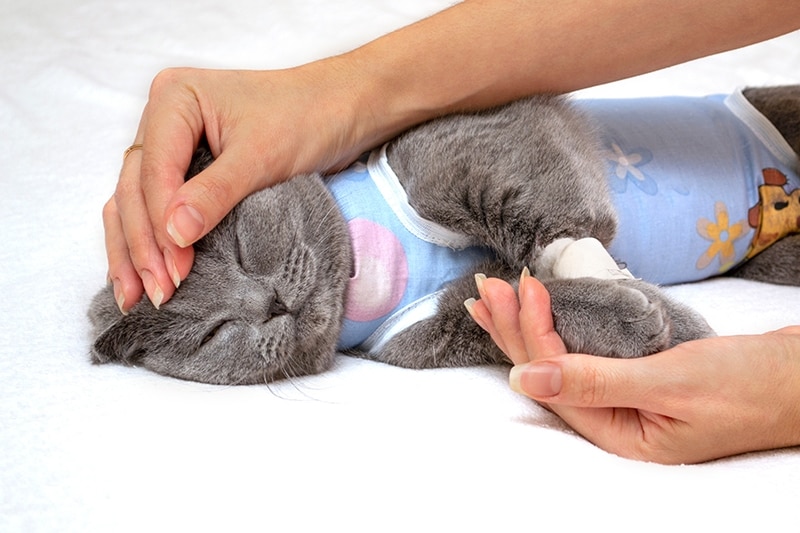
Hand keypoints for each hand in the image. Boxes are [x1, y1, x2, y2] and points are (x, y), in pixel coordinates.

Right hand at [105, 62, 373, 311]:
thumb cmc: (307, 118)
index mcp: (174, 98)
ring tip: (134, 297)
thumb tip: (174, 234)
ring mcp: (170, 142)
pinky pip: (153, 205)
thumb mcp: (262, 157)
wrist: (340, 108)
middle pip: (134, 188)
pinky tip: (140, 273)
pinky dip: (148, 239)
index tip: (176, 269)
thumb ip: (215, 194)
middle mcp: (162, 117)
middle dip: (143, 244)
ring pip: (133, 200)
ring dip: (134, 249)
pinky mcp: (184, 166)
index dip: (159, 224)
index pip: (153, 170)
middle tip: (157, 293)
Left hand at [468, 273, 799, 463]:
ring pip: (560, 362)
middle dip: (514, 328)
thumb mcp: (672, 382)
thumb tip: (523, 378)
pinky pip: (583, 355)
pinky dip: (559, 328)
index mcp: (619, 435)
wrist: (798, 378)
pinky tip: (540, 314)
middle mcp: (613, 423)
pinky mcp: (634, 379)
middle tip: (486, 288)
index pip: (556, 380)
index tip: (522, 286)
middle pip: (548, 373)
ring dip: (527, 327)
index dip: (533, 332)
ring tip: (495, 298)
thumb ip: (597, 381)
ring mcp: (622, 402)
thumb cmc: (750, 386)